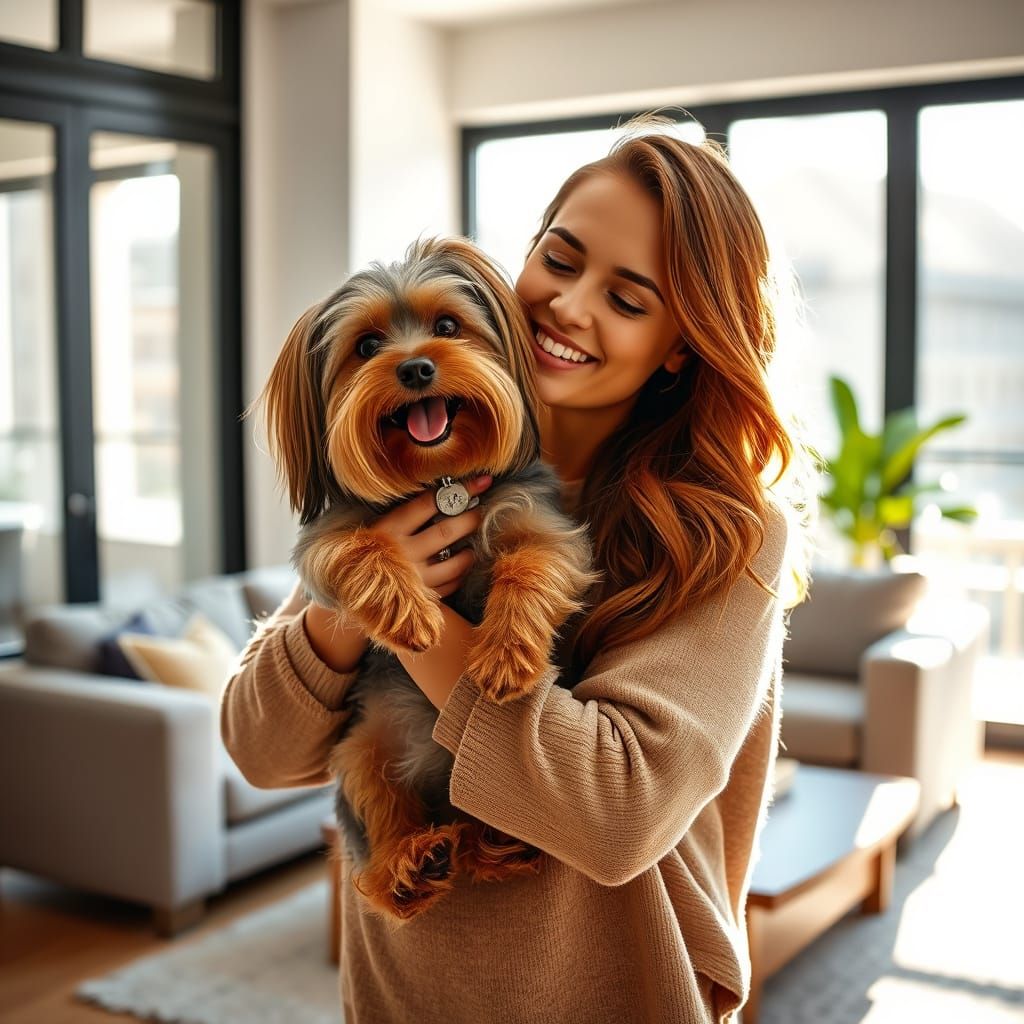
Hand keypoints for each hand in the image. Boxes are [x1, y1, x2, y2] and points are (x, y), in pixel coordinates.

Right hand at [369, 474, 492, 599]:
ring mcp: (414, 578)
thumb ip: (407, 515)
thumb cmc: (366, 550)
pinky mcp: (420, 598)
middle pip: (447, 532)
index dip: (460, 490)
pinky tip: (459, 566)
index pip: (430, 503)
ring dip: (468, 552)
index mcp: (389, 529)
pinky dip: (460, 575)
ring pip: (455, 563)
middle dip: (469, 519)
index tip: (481, 482)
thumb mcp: (379, 527)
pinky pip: (451, 585)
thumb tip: (446, 495)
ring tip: (471, 545)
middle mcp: (403, 553)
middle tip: (478, 512)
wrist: (347, 588)